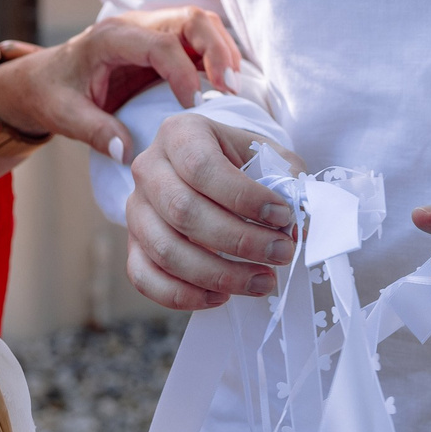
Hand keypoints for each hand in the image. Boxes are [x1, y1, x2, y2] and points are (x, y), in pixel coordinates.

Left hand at [0, 5, 241, 161]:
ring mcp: (150, 31)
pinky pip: (197, 40)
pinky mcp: (160, 44)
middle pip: (191, 19)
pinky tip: (225, 85)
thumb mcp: (63, 116)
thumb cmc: (50, 94)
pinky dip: (216, 57)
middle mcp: (135, 26)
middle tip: (232, 87)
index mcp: (110, 38)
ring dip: (222, 50)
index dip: (184, 72)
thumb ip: (94, 131)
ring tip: (233, 87)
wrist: (39, 80)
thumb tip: (127, 152)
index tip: (194, 104)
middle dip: (217, 49)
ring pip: (200, 24)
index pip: (161, 44)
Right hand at [124, 112, 301, 310]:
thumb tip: (297, 228)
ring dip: (219, 275)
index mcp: (180, 134)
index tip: (283, 216)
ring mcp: (135, 209)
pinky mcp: (133, 245)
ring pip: (166, 250)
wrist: (210, 168)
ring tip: (263, 281)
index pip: (202, 167)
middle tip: (281, 254)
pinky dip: (184, 295)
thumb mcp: (267, 155)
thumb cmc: (241, 162)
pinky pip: (145, 278)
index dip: (244, 197)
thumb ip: (286, 182)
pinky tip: (222, 297)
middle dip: (239, 240)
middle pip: (183, 211)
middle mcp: (149, 168)